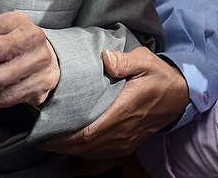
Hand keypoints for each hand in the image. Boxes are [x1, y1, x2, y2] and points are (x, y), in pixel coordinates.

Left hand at [40, 48, 189, 160]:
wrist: (180, 96)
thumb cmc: (159, 76)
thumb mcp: (145, 61)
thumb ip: (125, 61)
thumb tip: (106, 59)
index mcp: (123, 113)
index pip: (88, 132)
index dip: (63, 136)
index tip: (43, 131)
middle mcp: (122, 133)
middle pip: (84, 146)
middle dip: (58, 144)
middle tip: (36, 136)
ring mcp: (125, 141)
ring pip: (91, 153)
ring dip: (68, 150)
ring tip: (47, 141)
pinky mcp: (126, 144)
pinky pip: (101, 157)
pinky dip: (84, 158)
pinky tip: (70, 155)